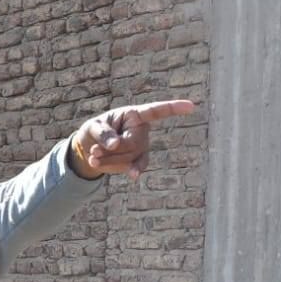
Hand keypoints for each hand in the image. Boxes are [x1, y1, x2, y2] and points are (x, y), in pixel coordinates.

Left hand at [71, 99, 196, 179]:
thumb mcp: (92, 128)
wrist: (89, 148)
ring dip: (111, 160)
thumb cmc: (94, 131)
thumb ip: (102, 133)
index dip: (173, 108)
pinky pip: (137, 165)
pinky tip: (133, 175)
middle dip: (112, 150)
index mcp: (134, 115)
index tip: (191, 106)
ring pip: (132, 156)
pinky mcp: (138, 159)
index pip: (156, 111)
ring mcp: (142, 146)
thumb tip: (114, 144)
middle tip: (93, 151)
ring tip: (93, 158)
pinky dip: (132, 169)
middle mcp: (142, 129)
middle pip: (133, 142)